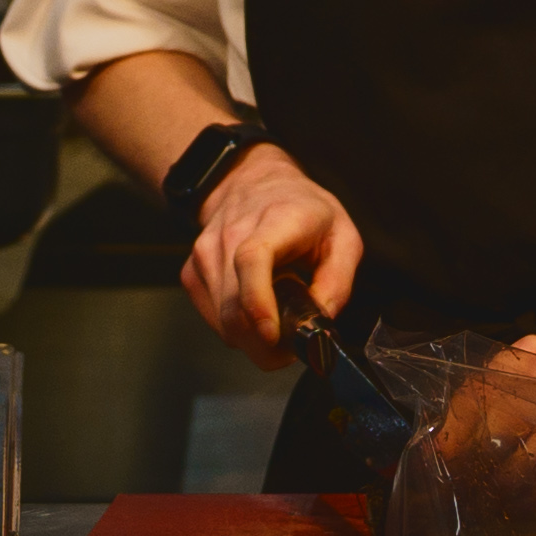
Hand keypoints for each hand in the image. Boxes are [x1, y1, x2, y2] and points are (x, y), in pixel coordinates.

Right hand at [181, 143, 362, 370]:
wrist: (252, 183)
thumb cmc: (301, 209)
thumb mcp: (343, 236)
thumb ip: (338, 280)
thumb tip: (321, 319)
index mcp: (275, 221)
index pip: (252, 259)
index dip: (258, 300)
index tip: (271, 332)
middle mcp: (231, 235)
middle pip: (234, 303)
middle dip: (264, 343)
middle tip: (292, 351)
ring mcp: (206, 254)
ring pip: (222, 319)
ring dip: (252, 339)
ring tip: (278, 324)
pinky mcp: (193, 272)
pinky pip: (213, 317)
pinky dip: (235, 328)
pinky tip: (255, 311)